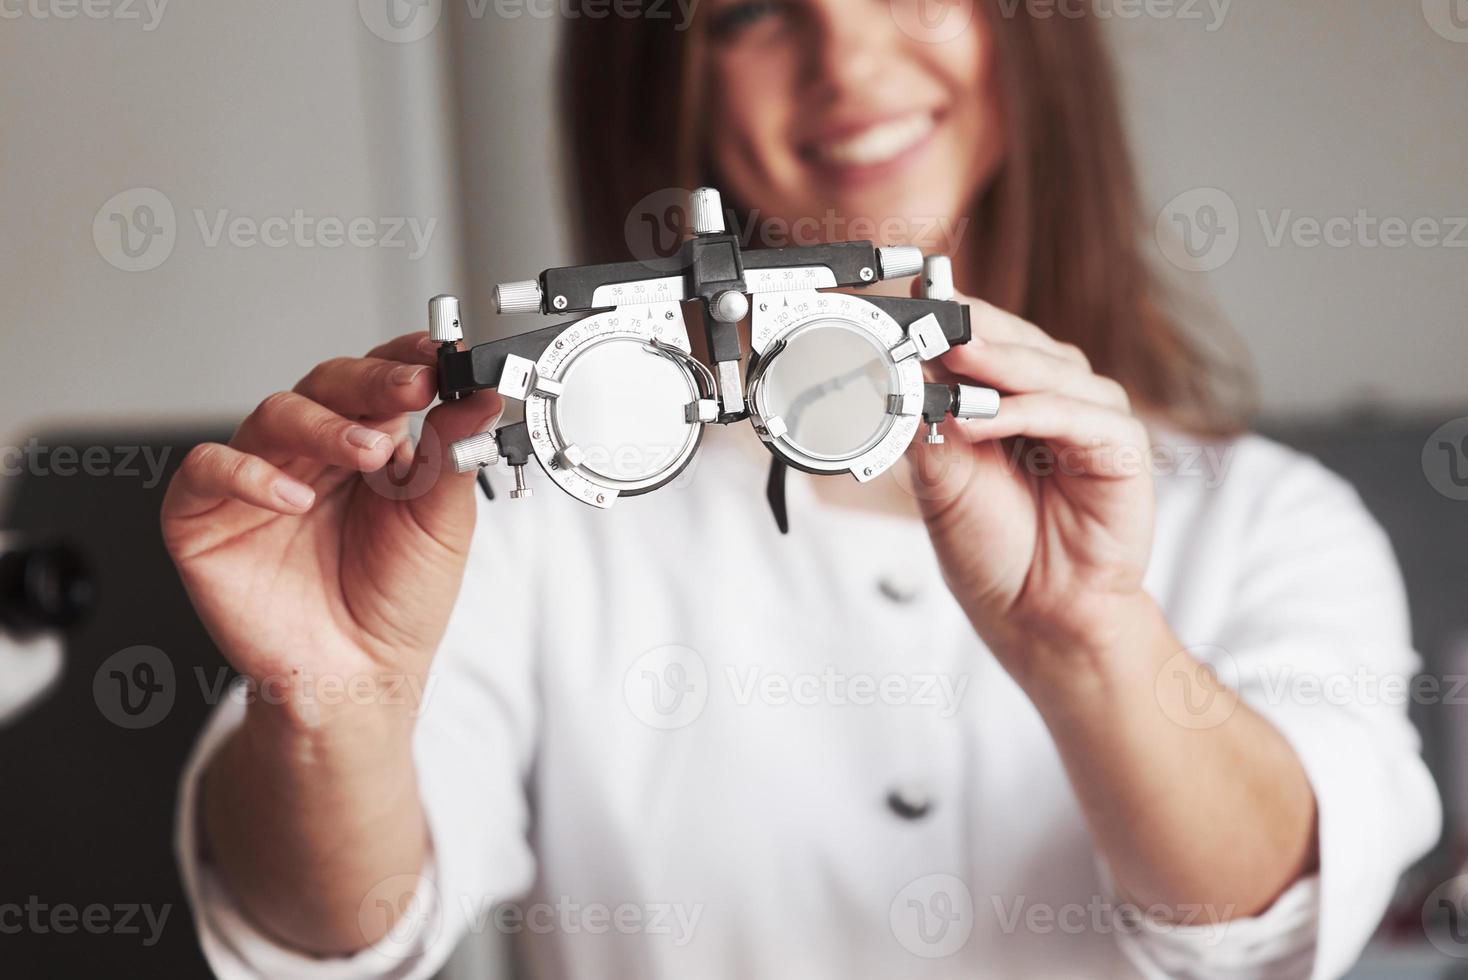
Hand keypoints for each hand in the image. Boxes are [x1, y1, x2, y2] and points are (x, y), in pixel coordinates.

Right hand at [161, 332, 501, 731]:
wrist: (360, 676)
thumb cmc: (397, 602)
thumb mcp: (442, 523)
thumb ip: (453, 454)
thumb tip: (480, 394)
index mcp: (367, 444)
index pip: (378, 380)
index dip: (403, 360)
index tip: (437, 355)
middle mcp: (309, 453)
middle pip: (326, 384)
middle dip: (370, 382)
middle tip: (409, 389)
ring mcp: (256, 479)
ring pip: (273, 415)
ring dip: (323, 426)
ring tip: (367, 453)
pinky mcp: (205, 516)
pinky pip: (208, 470)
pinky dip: (248, 474)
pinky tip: (295, 498)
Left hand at [908, 292, 1155, 690]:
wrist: (1034, 616)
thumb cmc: (991, 548)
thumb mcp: (939, 477)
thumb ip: (924, 420)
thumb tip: (893, 366)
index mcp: (1008, 392)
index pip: (978, 334)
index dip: (943, 314)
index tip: (902, 296)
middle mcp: (1051, 394)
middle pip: (1013, 340)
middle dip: (967, 329)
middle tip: (926, 318)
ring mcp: (1090, 414)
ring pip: (1045, 369)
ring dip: (995, 365)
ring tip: (947, 361)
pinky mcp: (1121, 445)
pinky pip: (1073, 414)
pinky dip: (1027, 411)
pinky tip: (980, 417)